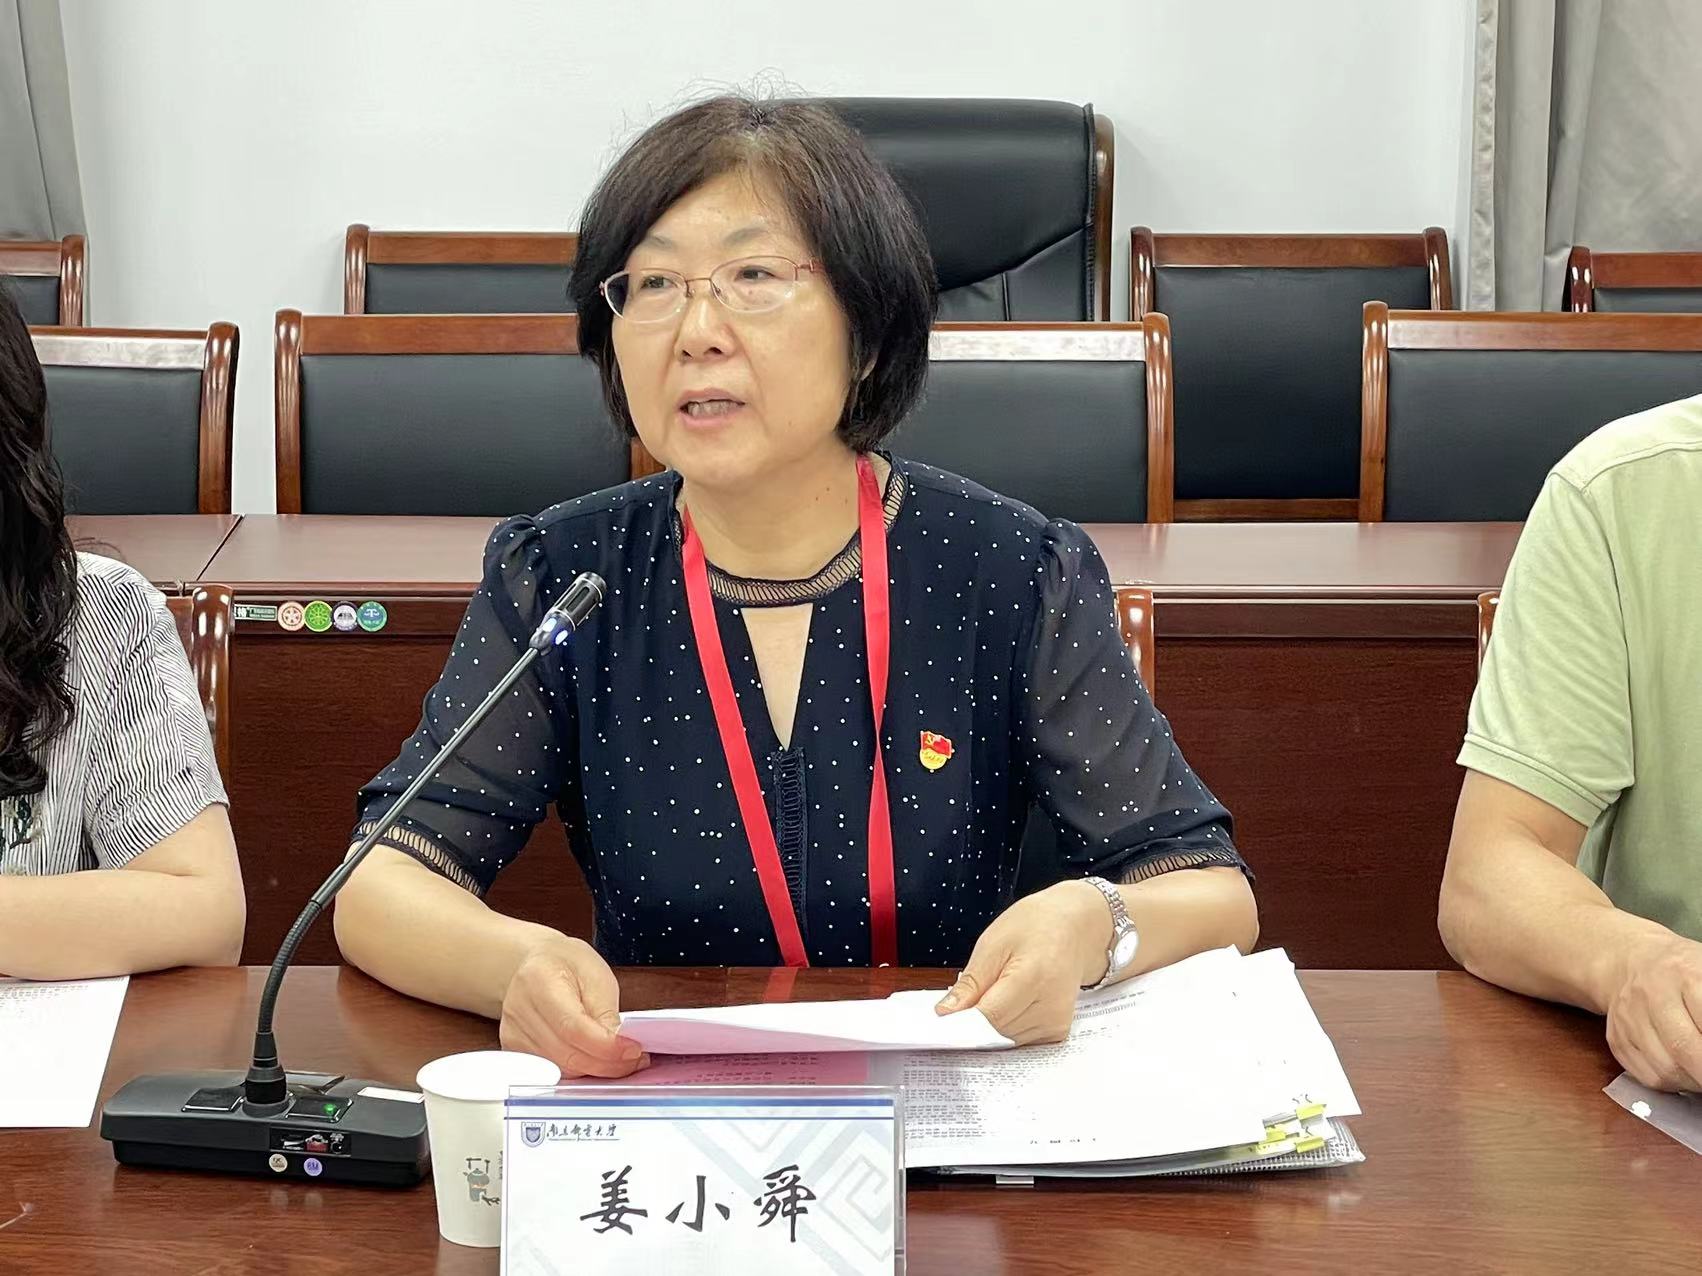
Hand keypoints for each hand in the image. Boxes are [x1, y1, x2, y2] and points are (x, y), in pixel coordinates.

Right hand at [499, 938, 648, 1078]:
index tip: (633, 1050)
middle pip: (566, 1053)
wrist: (536, 963)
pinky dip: (579, 1069)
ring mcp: (513, 1032)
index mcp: (539, 980)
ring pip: (561, 1068)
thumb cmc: (566, 963)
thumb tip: (620, 1047)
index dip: (606, 1046)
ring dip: (595, 1069)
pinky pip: (552, 1071)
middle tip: (634, 1060)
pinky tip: (595, 1059)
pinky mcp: (515, 1049)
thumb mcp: (596, 975)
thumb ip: (606, 1012)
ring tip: (619, 1058)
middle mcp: (519, 1009)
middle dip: (607, 1063)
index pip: (573, 1027)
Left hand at [933, 881, 1111, 1044]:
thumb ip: (971, 983)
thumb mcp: (993, 943)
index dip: (960, 1022)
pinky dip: (1003, 1029)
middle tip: (956, 1006)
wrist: (1076, 928)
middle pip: (995, 1034)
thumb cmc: (1036, 927)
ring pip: (1004, 1041)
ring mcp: (1057, 1022)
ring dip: (987, 1027)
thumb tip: (946, 1013)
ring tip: (987, 997)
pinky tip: (1003, 1006)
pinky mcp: (1057, 1032)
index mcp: (1034, 977)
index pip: (988, 1017)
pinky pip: (1019, 1041)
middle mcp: (1050, 1006)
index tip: (939, 1021)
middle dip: (971, 1024)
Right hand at [1605, 934, 1701, 1092]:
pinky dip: (1674, 1084)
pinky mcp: (1616, 1039)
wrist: (1629, 961)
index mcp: (1686, 973)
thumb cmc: (1684, 971)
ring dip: (1695, 1082)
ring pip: (1666, 1069)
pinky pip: (1649, 1077)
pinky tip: (1685, 1071)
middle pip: (1685, 1048)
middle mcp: (1652, 994)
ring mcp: (1629, 1018)